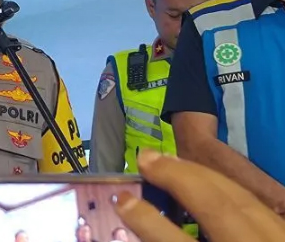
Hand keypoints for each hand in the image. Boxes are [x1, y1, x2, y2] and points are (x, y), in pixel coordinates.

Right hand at [114, 150, 284, 241]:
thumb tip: (141, 223)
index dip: (147, 221)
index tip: (122, 200)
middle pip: (217, 206)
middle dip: (178, 176)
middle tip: (146, 157)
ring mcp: (280, 239)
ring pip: (243, 198)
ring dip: (204, 174)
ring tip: (171, 160)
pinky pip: (263, 204)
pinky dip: (234, 190)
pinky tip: (213, 181)